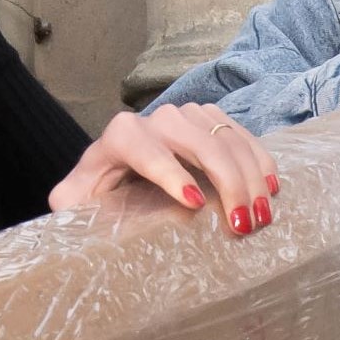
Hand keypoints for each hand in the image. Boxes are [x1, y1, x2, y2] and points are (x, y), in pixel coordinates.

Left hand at [49, 102, 278, 235]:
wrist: (118, 173)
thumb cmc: (99, 194)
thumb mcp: (75, 202)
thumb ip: (69, 202)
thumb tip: (69, 205)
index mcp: (119, 136)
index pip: (145, 147)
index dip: (170, 173)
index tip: (193, 204)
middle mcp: (154, 118)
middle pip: (197, 140)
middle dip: (226, 181)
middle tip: (242, 224)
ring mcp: (186, 116)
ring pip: (224, 135)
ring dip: (249, 175)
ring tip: (260, 215)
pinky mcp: (209, 120)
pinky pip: (241, 133)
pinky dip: (260, 160)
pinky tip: (270, 188)